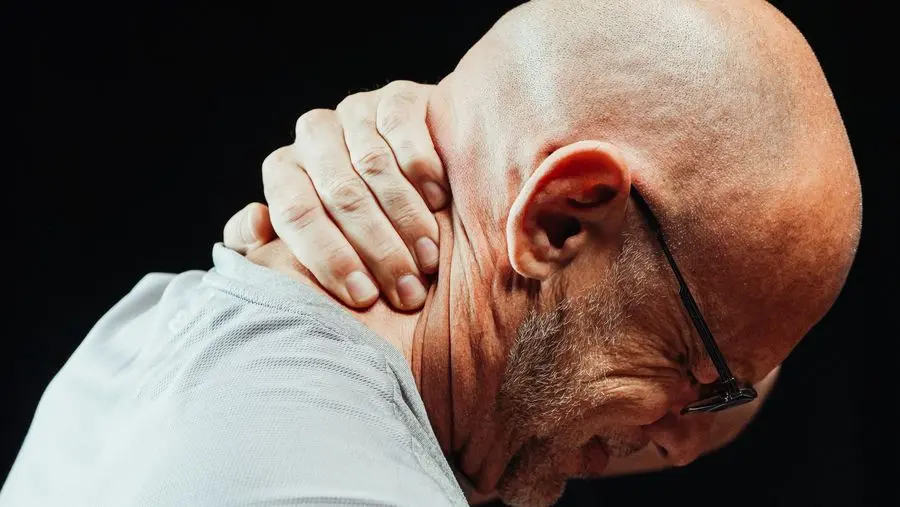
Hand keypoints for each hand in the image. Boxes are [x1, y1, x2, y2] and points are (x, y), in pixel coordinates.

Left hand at [223, 80, 448, 310]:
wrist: (420, 195)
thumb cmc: (356, 237)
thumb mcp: (305, 250)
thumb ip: (261, 246)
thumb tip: (255, 219)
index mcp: (284, 172)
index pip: (295, 211)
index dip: (328, 257)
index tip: (362, 297)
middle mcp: (314, 137)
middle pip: (340, 193)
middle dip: (377, 249)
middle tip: (406, 291)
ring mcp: (355, 113)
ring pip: (373, 164)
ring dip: (405, 218)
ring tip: (428, 259)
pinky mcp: (397, 97)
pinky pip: (401, 126)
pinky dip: (421, 168)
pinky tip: (438, 201)